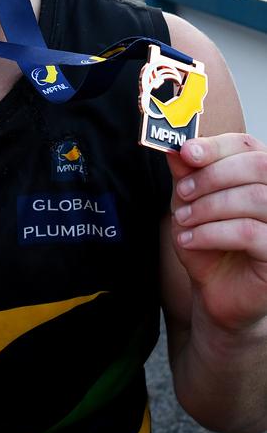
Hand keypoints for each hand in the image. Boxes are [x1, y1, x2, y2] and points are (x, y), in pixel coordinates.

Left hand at [168, 134, 266, 331]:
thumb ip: (186, 172)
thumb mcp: (189, 201)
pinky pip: (248, 232)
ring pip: (254, 198)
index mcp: (260, 174)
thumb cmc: (207, 241)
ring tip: (184, 220)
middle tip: (183, 192)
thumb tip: (174, 146)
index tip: (186, 152)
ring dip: (209, 207)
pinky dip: (211, 233)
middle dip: (212, 176)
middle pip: (257, 165)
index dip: (216, 145)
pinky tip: (190, 240)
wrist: (213, 288)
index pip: (247, 145)